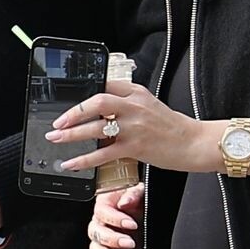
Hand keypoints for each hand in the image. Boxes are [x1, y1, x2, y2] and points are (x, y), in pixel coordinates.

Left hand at [46, 79, 218, 175]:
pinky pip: (103, 154)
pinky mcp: (135, 147)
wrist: (193, 143)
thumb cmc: (171, 127)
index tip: (70, 101)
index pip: (105, 85)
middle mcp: (134, 107)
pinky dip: (84, 159)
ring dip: (72, 134)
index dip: (84, 92)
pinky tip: (71, 163)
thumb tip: (100, 112)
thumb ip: (126, 104)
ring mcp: (134, 127)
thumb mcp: (149, 105)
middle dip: (73, 112)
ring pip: (96, 128)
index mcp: (136, 93)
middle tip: (58, 122)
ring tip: (56, 139)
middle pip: (97, 102)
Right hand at [88, 183, 143, 248]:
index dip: (115, 219)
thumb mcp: (140, 191)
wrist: (142, 209)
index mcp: (105, 205)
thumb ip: (133, 193)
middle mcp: (100, 222)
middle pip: (96, 233)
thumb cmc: (138, 198)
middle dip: (112, 239)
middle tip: (129, 241)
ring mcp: (103, 239)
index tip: (131, 224)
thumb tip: (125, 202)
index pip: (102, 213)